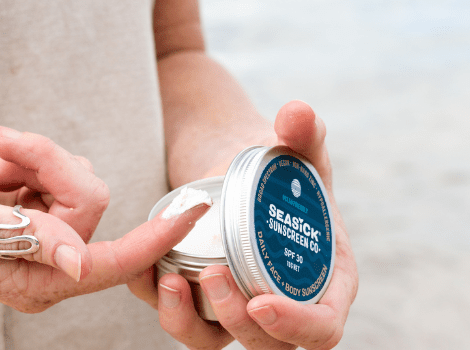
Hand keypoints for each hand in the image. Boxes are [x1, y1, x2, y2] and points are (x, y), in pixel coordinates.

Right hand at [0, 126, 210, 312]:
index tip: (192, 212)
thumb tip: (80, 261)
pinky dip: (25, 158)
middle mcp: (47, 264)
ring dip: (34, 159)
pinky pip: (57, 170)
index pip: (109, 264)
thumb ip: (24, 239)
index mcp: (35, 282)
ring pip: (75, 180)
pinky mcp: (38, 209)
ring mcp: (43, 236)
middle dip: (49, 164)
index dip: (154, 238)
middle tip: (3, 149)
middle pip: (88, 202)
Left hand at [128, 101, 358, 348]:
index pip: (324, 326)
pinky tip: (144, 270)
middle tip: (210, 276)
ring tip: (169, 279)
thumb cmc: (271, 159)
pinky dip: (159, 303)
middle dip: (237, 322)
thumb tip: (297, 113)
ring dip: (189, 322)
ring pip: (217, 340)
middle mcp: (284, 301)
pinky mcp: (200, 301)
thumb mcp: (290, 145)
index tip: (261, 303)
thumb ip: (302, 132)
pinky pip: (181, 319)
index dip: (298, 326)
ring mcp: (240, 306)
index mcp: (325, 277)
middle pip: (269, 344)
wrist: (226, 158)